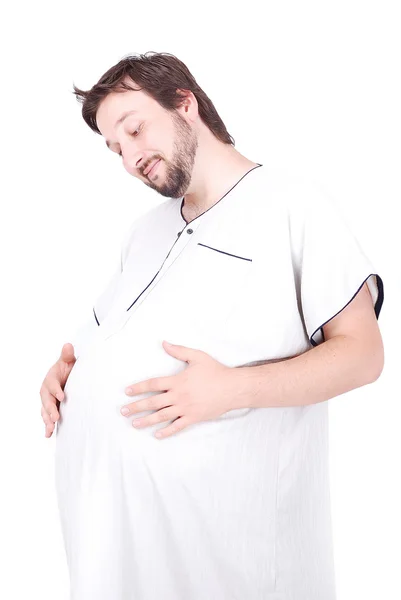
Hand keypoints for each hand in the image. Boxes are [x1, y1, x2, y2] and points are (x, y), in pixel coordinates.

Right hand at [40, 343, 75, 437]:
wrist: (67, 376)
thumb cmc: (67, 368)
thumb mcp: (68, 361)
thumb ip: (67, 355)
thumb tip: (68, 345)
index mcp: (50, 378)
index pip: (51, 384)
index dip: (56, 390)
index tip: (62, 396)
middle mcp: (46, 391)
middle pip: (47, 401)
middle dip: (50, 409)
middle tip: (56, 417)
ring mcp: (47, 401)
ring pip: (45, 411)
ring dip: (47, 419)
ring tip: (51, 428)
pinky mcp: (50, 408)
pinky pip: (47, 417)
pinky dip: (47, 426)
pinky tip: (48, 434)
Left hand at [121, 341, 237, 438]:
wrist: (232, 388)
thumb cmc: (215, 371)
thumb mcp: (197, 356)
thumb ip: (179, 350)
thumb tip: (164, 343)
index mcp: (178, 381)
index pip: (153, 384)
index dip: (139, 388)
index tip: (127, 392)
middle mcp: (179, 396)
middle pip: (153, 402)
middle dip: (136, 407)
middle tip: (123, 411)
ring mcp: (186, 408)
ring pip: (162, 416)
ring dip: (146, 420)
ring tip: (134, 424)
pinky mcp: (194, 417)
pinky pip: (177, 426)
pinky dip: (166, 431)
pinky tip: (156, 435)